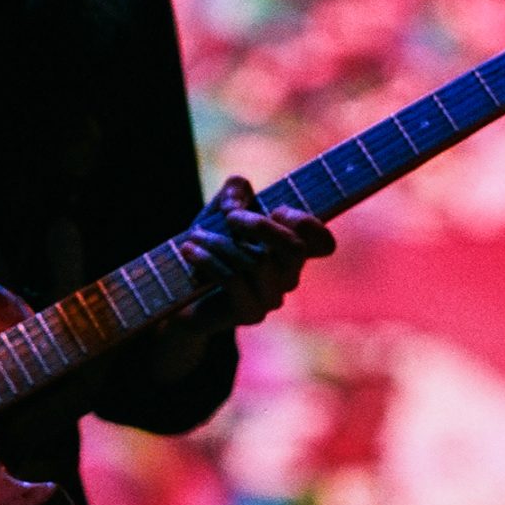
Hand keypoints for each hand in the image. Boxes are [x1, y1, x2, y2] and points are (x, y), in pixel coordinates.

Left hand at [138, 178, 335, 379]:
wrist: (182, 291)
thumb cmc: (209, 245)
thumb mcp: (220, 209)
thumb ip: (234, 191)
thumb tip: (235, 203)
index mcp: (290, 251)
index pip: (323, 241)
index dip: (305, 222)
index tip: (275, 210)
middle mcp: (288, 276)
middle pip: (295, 248)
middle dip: (260, 226)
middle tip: (229, 216)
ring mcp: (272, 297)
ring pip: (256, 262)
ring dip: (220, 242)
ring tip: (195, 236)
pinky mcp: (250, 313)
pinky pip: (234, 281)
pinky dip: (208, 260)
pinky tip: (189, 250)